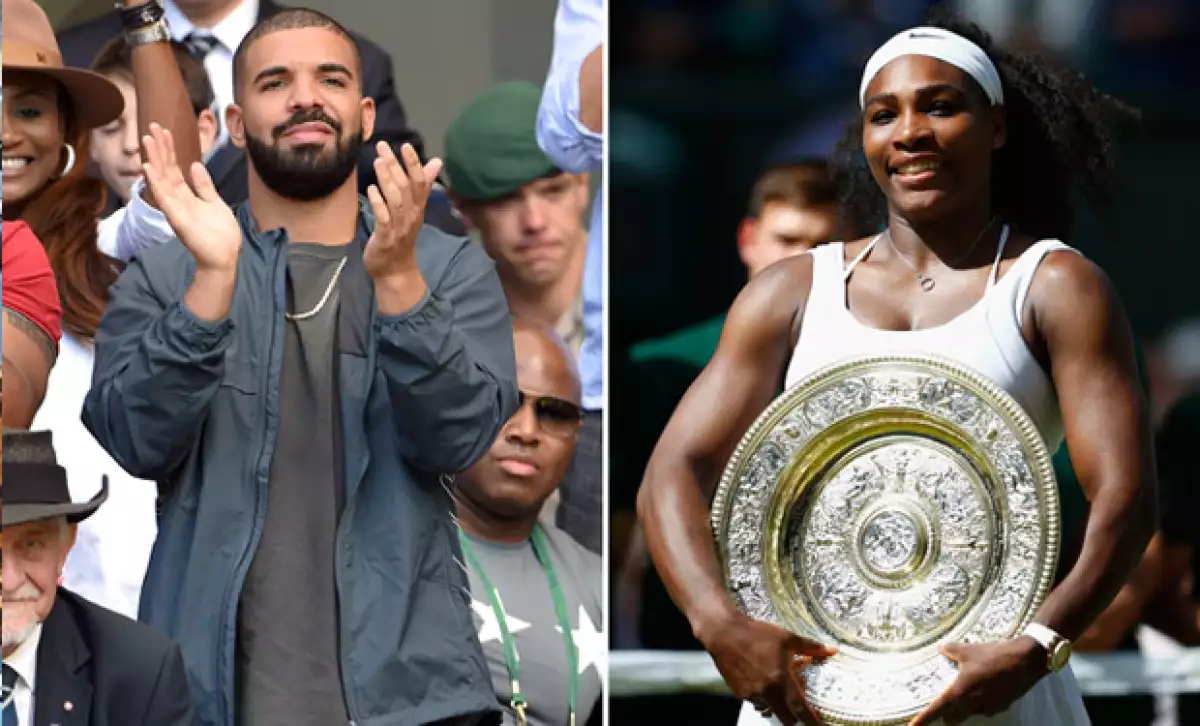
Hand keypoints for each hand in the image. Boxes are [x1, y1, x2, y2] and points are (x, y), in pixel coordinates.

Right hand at [141, 123, 240, 272]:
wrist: (224, 256)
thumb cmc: (220, 233)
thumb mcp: (214, 202)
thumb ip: (204, 185)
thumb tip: (195, 165)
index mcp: (187, 195)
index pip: (175, 168)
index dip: (169, 150)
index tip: (165, 131)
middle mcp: (178, 199)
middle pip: (165, 169)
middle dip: (159, 148)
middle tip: (152, 126)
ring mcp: (176, 208)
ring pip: (161, 179)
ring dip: (154, 159)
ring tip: (147, 140)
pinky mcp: (177, 218)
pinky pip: (164, 198)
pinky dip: (156, 182)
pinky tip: (149, 167)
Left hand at [362, 141, 442, 281]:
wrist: (395, 269)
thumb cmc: (401, 235)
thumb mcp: (414, 208)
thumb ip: (422, 184)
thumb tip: (437, 162)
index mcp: (418, 207)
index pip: (420, 182)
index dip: (414, 163)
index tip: (405, 145)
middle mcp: (411, 215)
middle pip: (406, 186)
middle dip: (395, 165)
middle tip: (382, 146)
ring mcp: (399, 226)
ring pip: (395, 200)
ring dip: (387, 180)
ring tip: (378, 162)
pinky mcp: (386, 237)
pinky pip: (384, 218)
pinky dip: (379, 203)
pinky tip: (371, 189)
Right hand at [701, 611, 836, 725]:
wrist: (724, 632)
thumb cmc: (756, 634)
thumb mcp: (787, 638)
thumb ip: (811, 648)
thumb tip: (832, 650)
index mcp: (780, 680)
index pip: (800, 710)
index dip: (812, 721)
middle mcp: (766, 693)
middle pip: (786, 719)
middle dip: (795, 716)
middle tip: (799, 704)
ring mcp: (751, 695)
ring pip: (770, 710)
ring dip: (777, 704)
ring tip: (777, 685)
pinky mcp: (739, 693)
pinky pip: (756, 701)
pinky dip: (763, 696)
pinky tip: (762, 679)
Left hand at [909, 638, 1046, 725]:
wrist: (1025, 660)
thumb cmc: (994, 655)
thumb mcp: (968, 650)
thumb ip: (951, 650)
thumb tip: (940, 647)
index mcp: (959, 691)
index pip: (936, 710)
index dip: (923, 720)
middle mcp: (972, 704)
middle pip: (952, 719)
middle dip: (946, 715)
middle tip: (943, 704)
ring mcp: (988, 708)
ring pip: (969, 714)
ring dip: (964, 708)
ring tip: (967, 690)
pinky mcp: (1001, 707)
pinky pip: (985, 710)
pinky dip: (980, 703)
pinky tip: (985, 688)